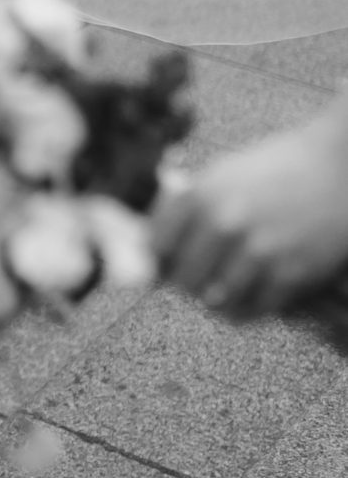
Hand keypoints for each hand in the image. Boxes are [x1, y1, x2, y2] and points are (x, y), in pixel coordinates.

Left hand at [153, 96, 347, 316]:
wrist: (339, 166)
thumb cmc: (277, 168)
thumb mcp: (222, 174)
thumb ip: (187, 208)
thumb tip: (148, 248)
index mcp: (200, 194)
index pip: (154, 248)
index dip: (158, 260)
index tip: (166, 262)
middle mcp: (224, 224)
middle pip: (182, 281)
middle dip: (188, 283)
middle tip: (200, 277)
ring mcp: (258, 252)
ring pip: (216, 302)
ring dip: (219, 299)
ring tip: (227, 286)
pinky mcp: (291, 274)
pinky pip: (254, 311)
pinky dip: (250, 308)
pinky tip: (253, 291)